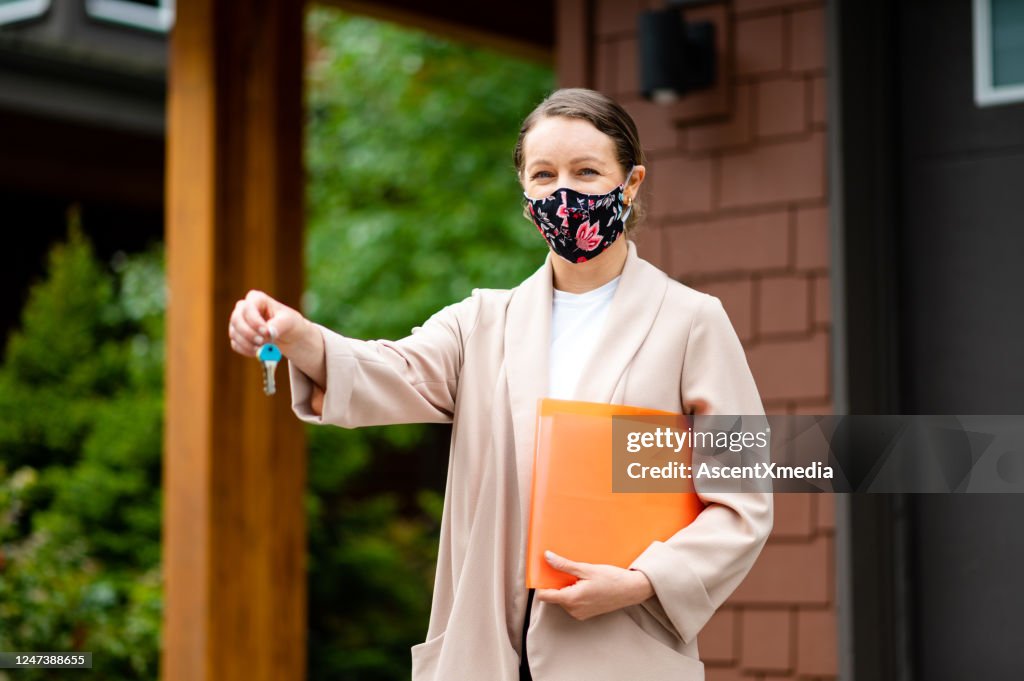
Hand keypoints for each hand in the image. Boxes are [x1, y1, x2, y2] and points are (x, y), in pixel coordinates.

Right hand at [228, 289, 307, 357]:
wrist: (289, 337)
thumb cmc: (289, 323)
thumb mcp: (289, 321)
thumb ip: (278, 325)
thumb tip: (268, 332)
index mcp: (256, 298)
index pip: (248, 308)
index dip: (254, 321)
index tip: (266, 332)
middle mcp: (243, 308)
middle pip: (236, 319)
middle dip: (248, 333)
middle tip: (262, 343)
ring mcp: (238, 322)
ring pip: (234, 333)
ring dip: (248, 344)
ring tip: (263, 350)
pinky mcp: (237, 336)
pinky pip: (235, 344)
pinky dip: (246, 350)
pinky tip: (259, 353)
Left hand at [533, 550, 655, 620]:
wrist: (632, 590)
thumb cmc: (611, 579)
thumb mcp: (586, 569)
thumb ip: (564, 565)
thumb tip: (547, 557)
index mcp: (572, 599)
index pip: (544, 596)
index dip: (540, 584)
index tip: (542, 573)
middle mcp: (574, 610)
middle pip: (554, 596)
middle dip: (557, 584)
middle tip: (567, 571)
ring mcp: (580, 614)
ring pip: (563, 600)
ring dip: (566, 588)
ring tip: (580, 578)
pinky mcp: (586, 614)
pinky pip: (573, 603)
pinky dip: (574, 593)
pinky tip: (585, 584)